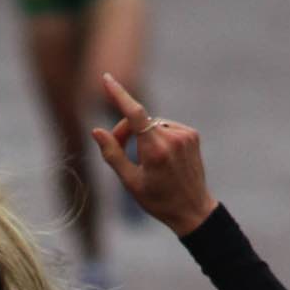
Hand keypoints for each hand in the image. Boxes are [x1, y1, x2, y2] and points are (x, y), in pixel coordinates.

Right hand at [92, 75, 214, 236]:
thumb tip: (96, 131)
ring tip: (142, 159)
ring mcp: (185, 135)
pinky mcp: (192, 135)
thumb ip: (112, 154)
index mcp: (155, 151)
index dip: (119, 94)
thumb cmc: (159, 200)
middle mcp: (172, 139)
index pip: (135, 114)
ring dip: (142, 134)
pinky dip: (158, 136)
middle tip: (117, 148)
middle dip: (125, 130)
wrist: (193, 211)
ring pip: (152, 123)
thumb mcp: (130, 182)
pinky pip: (166, 127)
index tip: (107, 79)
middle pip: (139, 121)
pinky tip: (160, 157)